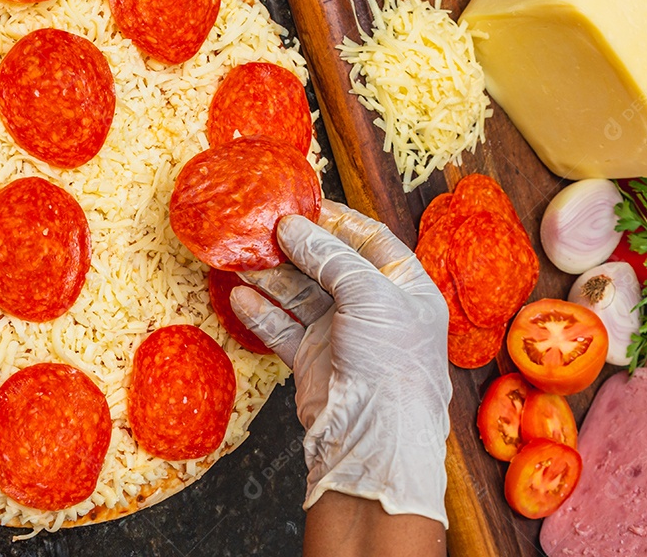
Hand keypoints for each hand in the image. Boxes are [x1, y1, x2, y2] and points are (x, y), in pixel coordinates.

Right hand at [230, 200, 451, 525]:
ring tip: (241, 258)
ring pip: (300, 294)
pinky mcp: (314, 360)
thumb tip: (293, 227)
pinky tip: (240, 297)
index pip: (370, 240)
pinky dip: (261, 312)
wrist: (373, 441)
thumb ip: (330, 255)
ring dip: (271, 276)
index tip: (300, 204)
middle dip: (295, 247)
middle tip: (261, 228)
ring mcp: (342, 335)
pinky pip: (283, 328)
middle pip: (328, 264)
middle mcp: (375, 309)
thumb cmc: (391, 365)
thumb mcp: (370, 295)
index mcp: (406, 288)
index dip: (335, 220)